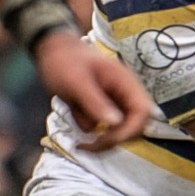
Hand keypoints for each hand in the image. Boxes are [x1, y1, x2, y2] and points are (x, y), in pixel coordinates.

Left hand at [35, 30, 150, 148]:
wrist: (52, 50)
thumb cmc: (65, 61)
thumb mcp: (77, 81)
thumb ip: (95, 101)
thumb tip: (116, 124)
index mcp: (125, 82)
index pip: (142, 112)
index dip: (130, 131)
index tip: (106, 139)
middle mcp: (124, 94)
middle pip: (134, 126)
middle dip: (113, 139)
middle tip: (89, 144)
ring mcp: (114, 102)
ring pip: (118, 130)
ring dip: (101, 138)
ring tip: (79, 135)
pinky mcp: (102, 108)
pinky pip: (103, 127)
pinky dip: (90, 129)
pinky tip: (75, 115)